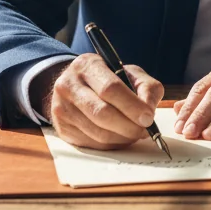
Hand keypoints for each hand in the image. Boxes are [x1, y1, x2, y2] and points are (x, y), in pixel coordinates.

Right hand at [36, 53, 163, 148]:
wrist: (75, 87)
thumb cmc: (108, 80)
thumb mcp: (129, 73)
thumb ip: (146, 87)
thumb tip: (149, 111)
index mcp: (87, 65)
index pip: (110, 88)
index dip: (132, 106)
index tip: (148, 118)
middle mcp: (69, 84)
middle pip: (102, 113)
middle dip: (128, 126)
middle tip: (144, 131)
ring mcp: (62, 107)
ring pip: (97, 132)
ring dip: (122, 138)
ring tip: (135, 134)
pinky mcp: (62, 128)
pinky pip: (91, 143)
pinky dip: (111, 144)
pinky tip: (120, 137)